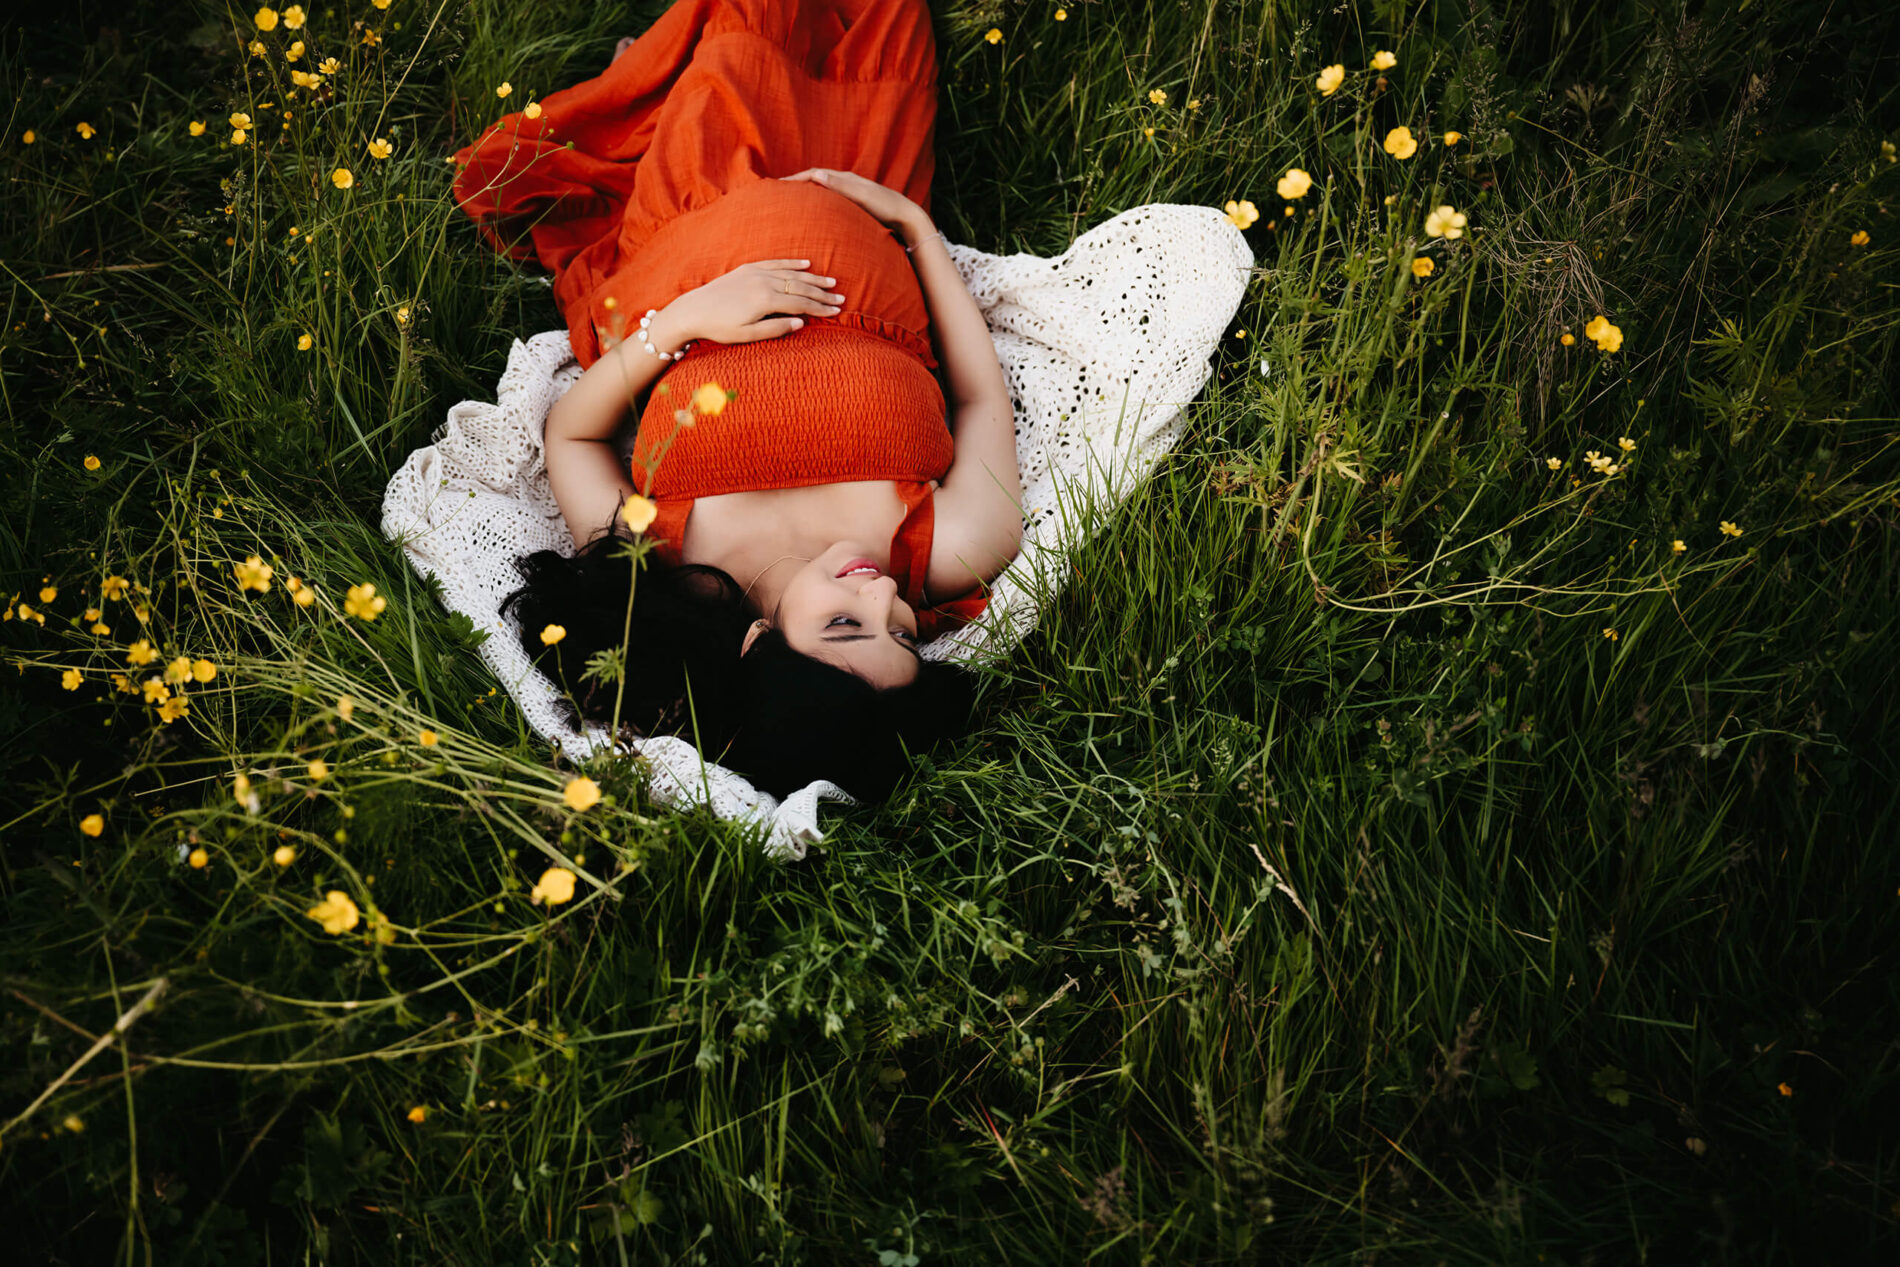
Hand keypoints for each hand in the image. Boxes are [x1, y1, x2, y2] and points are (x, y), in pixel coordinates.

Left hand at [657, 259, 845, 346]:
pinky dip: (792, 263)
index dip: (821, 308)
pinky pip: (775, 263)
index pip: (801, 304)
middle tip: (841, 298)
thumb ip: (775, 328)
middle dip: (823, 293)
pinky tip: (806, 264)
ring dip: (813, 278)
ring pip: (792, 274)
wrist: (693, 310)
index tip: (837, 311)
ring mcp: (756, 273)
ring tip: (831, 282)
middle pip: (800, 287)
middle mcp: (764, 282)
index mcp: (765, 301)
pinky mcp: (748, 268)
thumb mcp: (747, 335)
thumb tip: (801, 322)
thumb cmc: (719, 328)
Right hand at [779, 168, 928, 240]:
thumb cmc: (885, 206)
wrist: (906, 216)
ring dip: (807, 192)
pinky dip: (818, 201)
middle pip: (817, 179)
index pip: (814, 174)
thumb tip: (815, 175)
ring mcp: (851, 192)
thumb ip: (839, 185)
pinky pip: (831, 199)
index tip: (778, 185)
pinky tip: (815, 212)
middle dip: (798, 183)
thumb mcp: (862, 195)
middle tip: (779, 192)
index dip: (796, 178)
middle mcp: (847, 182)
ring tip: (792, 200)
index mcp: (846, 178)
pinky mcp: (855, 203)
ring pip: (823, 189)